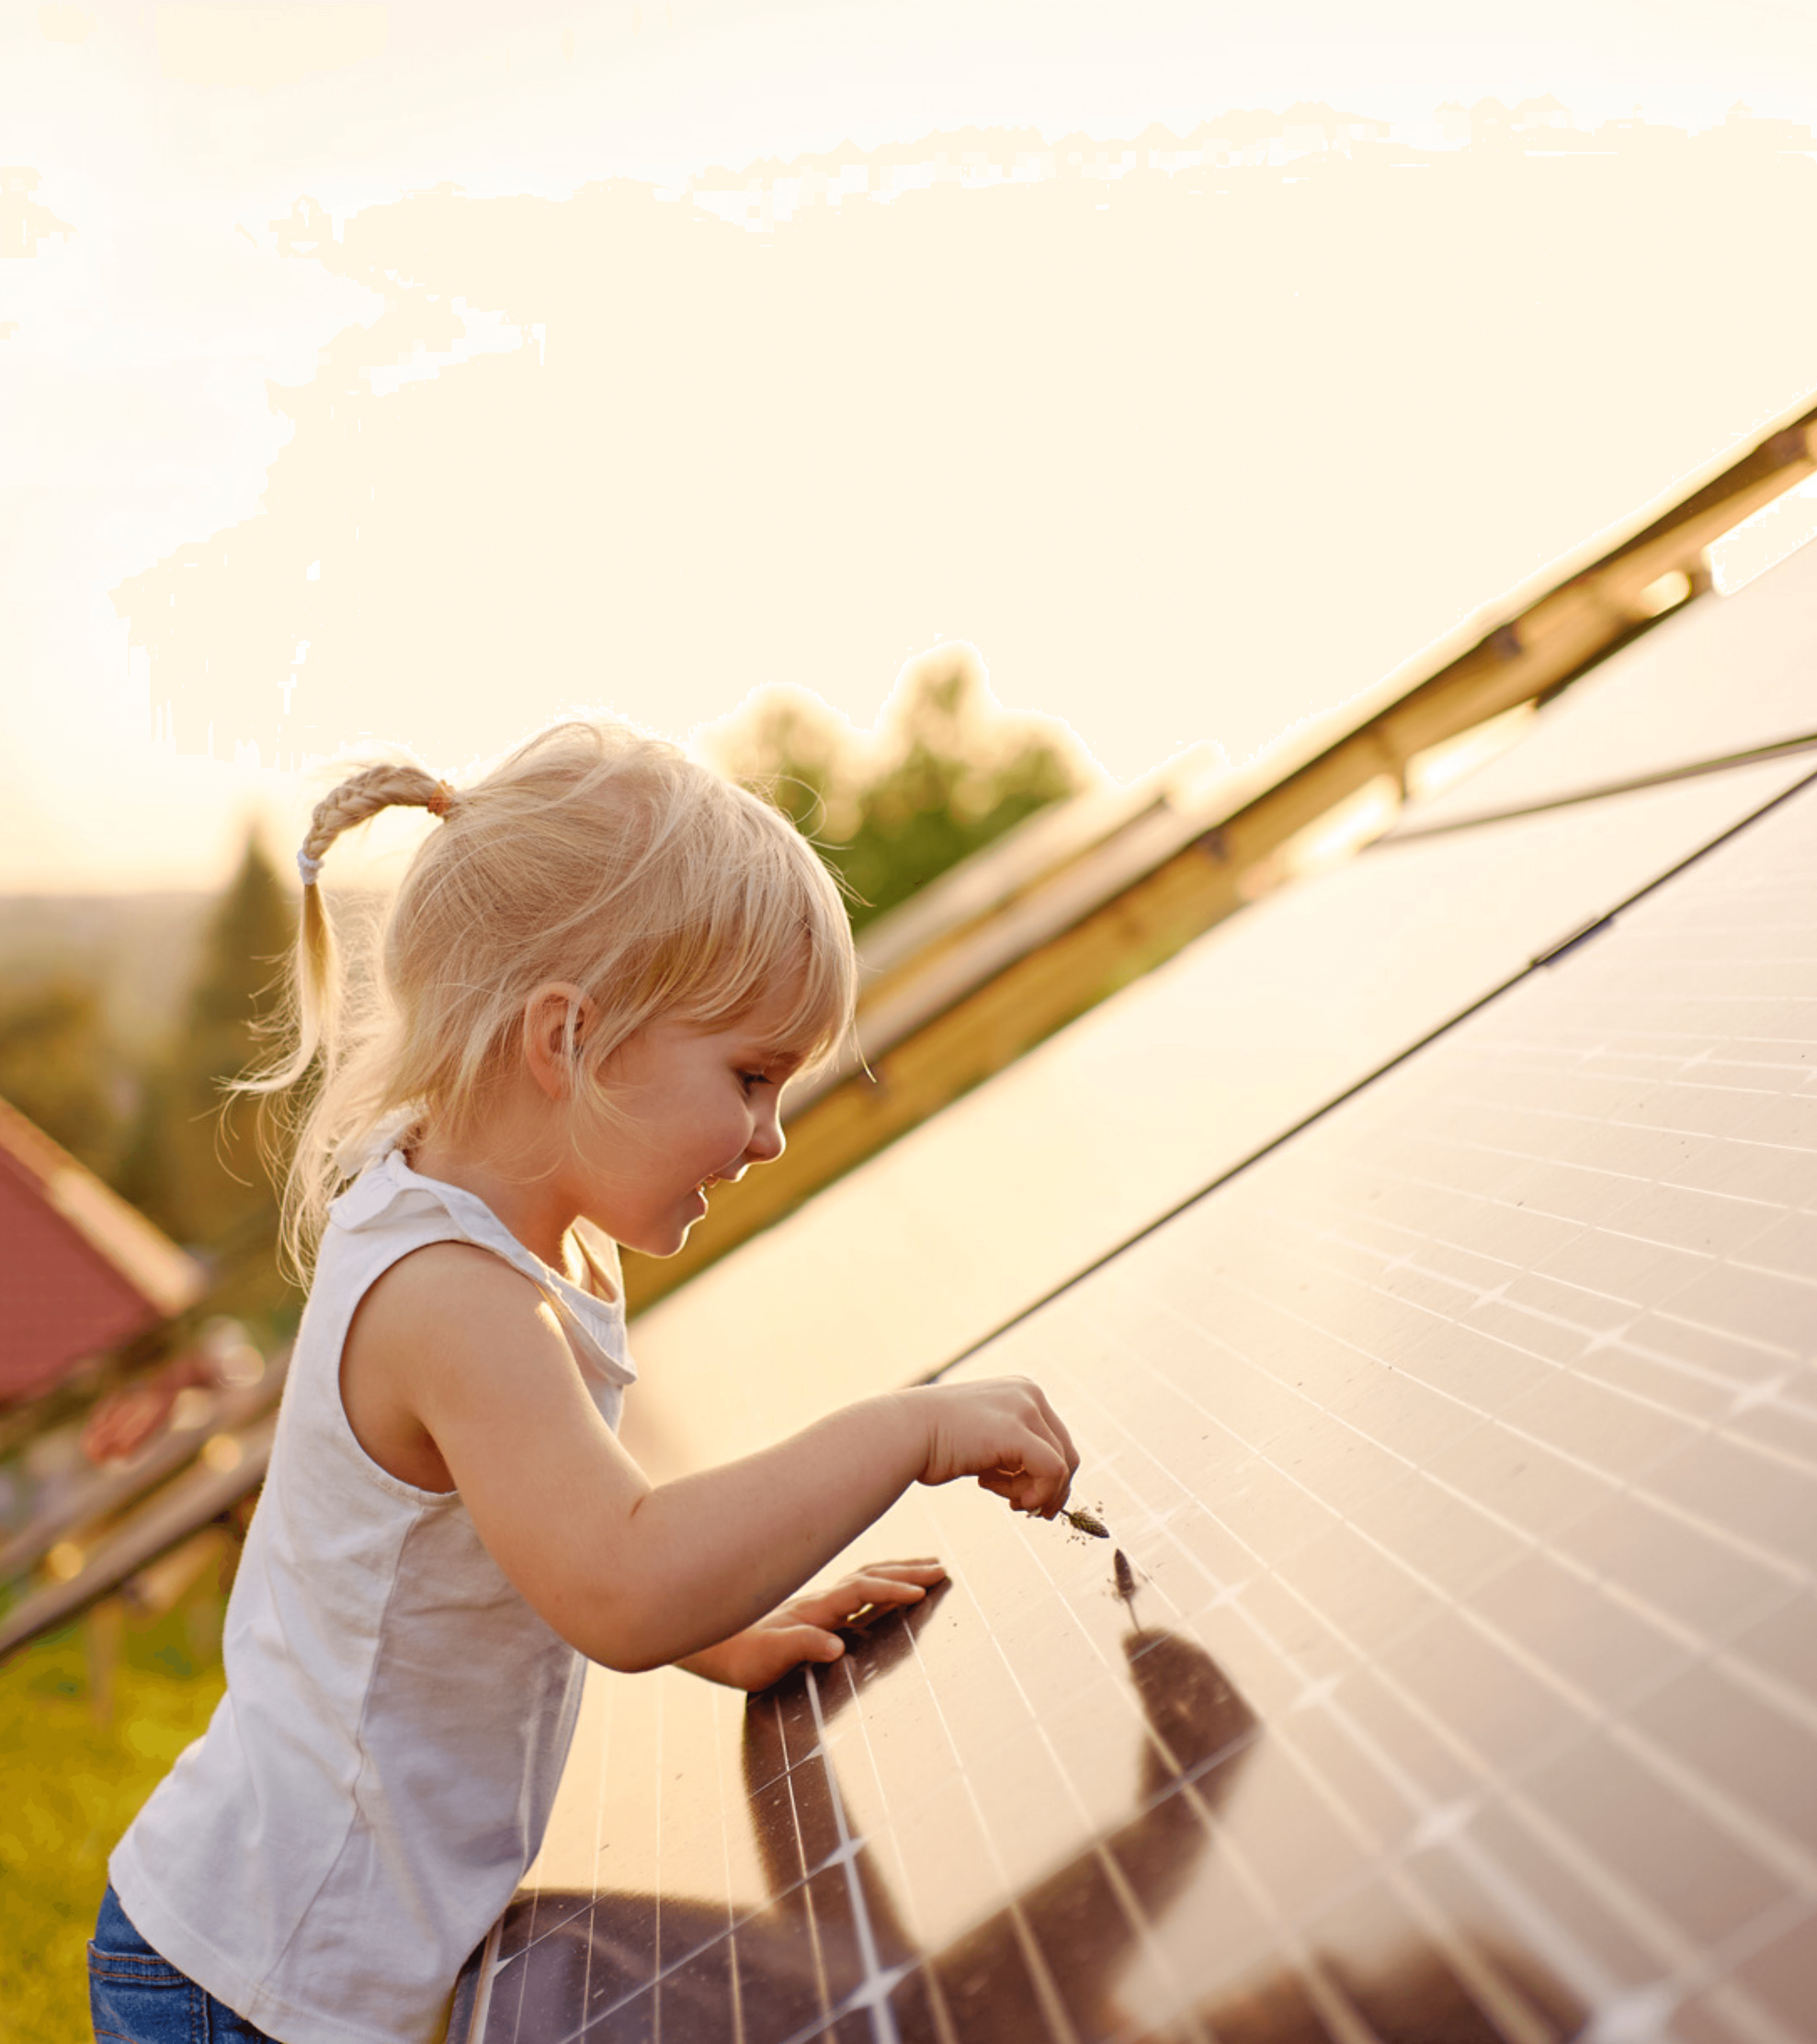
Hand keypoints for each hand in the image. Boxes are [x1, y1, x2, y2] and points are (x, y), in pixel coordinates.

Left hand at [678, 1559, 947, 1691]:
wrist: (714, 1647)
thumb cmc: (740, 1658)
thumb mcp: (767, 1660)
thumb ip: (801, 1647)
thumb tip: (837, 1646)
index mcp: (814, 1610)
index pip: (861, 1591)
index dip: (892, 1590)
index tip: (923, 1592)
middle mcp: (820, 1600)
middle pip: (870, 1575)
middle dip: (907, 1571)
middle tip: (942, 1569)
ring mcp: (819, 1602)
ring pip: (866, 1575)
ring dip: (898, 1569)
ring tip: (928, 1565)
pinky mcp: (817, 1610)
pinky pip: (858, 1587)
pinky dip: (882, 1579)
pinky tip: (890, 1582)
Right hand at [909, 1377, 1077, 1517]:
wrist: (904, 1434)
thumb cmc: (936, 1442)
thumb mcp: (985, 1438)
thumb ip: (1013, 1451)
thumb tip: (1039, 1485)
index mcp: (1023, 1391)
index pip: (1057, 1440)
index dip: (1049, 1476)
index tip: (1026, 1497)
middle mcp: (1029, 1393)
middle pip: (1067, 1452)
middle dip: (1051, 1488)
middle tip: (1027, 1509)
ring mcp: (1024, 1409)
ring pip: (1061, 1465)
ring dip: (1037, 1493)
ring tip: (1005, 1499)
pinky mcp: (1016, 1432)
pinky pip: (1051, 1471)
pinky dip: (1038, 1494)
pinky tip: (1008, 1500)